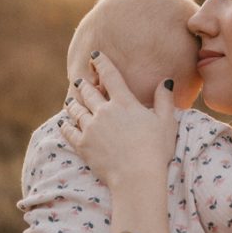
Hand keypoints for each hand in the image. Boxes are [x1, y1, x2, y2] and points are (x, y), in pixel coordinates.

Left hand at [59, 53, 177, 188]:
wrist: (137, 177)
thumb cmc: (156, 150)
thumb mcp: (167, 123)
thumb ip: (164, 100)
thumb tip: (165, 82)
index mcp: (124, 103)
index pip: (110, 76)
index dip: (101, 62)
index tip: (95, 55)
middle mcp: (104, 111)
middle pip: (88, 92)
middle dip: (83, 84)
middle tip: (79, 81)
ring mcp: (91, 128)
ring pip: (76, 109)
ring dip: (73, 103)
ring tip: (71, 100)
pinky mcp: (82, 145)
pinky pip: (68, 131)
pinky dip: (65, 125)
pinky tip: (64, 122)